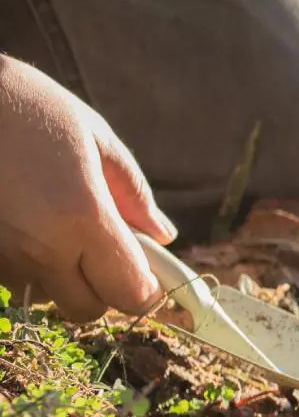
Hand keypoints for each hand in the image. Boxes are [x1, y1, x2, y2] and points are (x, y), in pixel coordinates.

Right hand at [0, 57, 176, 320]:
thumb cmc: (29, 106)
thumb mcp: (95, 138)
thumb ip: (133, 195)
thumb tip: (164, 235)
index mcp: (82, 217)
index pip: (130, 292)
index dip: (148, 290)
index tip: (153, 272)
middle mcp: (40, 248)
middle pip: (88, 310)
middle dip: (105, 289)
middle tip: (107, 249)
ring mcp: (1, 255)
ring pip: (47, 298)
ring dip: (63, 279)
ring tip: (59, 229)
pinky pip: (12, 281)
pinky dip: (28, 267)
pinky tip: (27, 226)